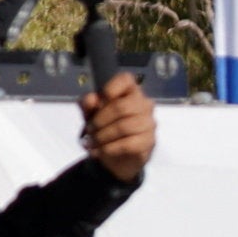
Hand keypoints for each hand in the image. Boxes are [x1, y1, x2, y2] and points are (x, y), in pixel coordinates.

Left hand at [83, 70, 155, 186]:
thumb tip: (91, 99)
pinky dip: (109, 148)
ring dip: (103, 136)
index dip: (110, 89)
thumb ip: (88, 105)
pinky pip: (128, 144)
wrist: (117, 156)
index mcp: (130, 92)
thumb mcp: (91, 115)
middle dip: (100, 120)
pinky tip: (100, 151)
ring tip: (93, 142)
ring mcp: (149, 123)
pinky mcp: (149, 141)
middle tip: (89, 130)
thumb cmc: (106, 128)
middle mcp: (144, 104)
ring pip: (124, 127)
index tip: (98, 103)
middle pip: (121, 106)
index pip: (125, 79)